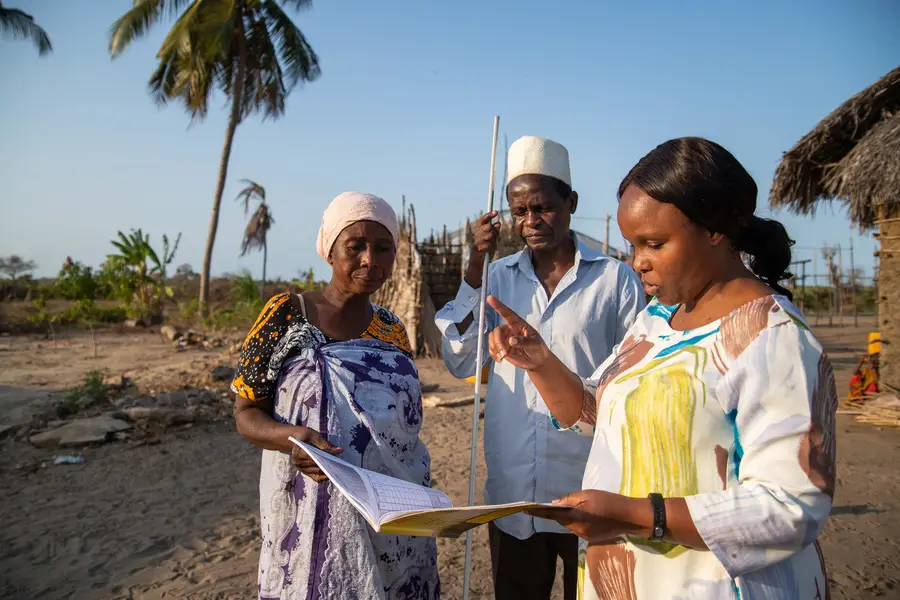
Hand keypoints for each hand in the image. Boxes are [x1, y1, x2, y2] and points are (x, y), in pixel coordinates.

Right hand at [290, 426, 342, 482]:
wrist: (296, 439)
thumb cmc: (305, 436)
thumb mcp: (314, 435)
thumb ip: (325, 443)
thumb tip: (338, 450)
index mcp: (298, 452)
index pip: (315, 455)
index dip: (328, 454)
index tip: (339, 451)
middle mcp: (298, 463)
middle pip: (317, 465)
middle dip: (329, 463)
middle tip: (342, 463)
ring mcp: (301, 469)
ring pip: (317, 472)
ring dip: (328, 471)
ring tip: (339, 468)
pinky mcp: (305, 472)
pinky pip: (316, 477)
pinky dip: (324, 477)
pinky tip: (332, 474)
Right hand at [464, 211, 500, 287]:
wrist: (478, 266)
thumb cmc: (485, 252)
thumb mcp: (492, 241)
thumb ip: (495, 233)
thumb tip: (498, 223)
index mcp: (478, 232)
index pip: (481, 221)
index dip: (488, 215)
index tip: (496, 212)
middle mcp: (475, 235)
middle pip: (488, 227)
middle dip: (493, 232)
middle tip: (494, 239)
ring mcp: (475, 242)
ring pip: (489, 235)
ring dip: (492, 241)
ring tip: (490, 247)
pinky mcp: (476, 249)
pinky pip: (487, 245)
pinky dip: (490, 248)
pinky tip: (488, 251)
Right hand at [487, 296, 550, 370]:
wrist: (536, 361)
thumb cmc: (538, 348)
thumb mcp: (535, 344)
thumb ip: (524, 342)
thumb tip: (512, 340)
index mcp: (518, 324)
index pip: (507, 313)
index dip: (498, 305)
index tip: (490, 298)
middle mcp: (509, 330)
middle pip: (497, 331)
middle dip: (498, 342)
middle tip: (504, 353)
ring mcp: (504, 339)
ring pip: (492, 339)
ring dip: (495, 348)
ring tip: (503, 356)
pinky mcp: (501, 348)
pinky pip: (492, 348)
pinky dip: (494, 354)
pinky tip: (500, 359)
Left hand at [527, 490, 645, 543]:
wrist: (630, 517)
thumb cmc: (609, 501)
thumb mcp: (589, 494)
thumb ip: (570, 499)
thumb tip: (554, 504)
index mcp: (575, 517)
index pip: (551, 515)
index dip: (537, 513)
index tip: (524, 510)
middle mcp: (577, 529)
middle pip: (561, 520)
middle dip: (557, 513)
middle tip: (558, 503)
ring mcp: (584, 536)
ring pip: (569, 525)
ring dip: (569, 517)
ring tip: (579, 507)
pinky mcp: (591, 539)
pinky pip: (578, 529)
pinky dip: (578, 522)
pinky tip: (588, 515)